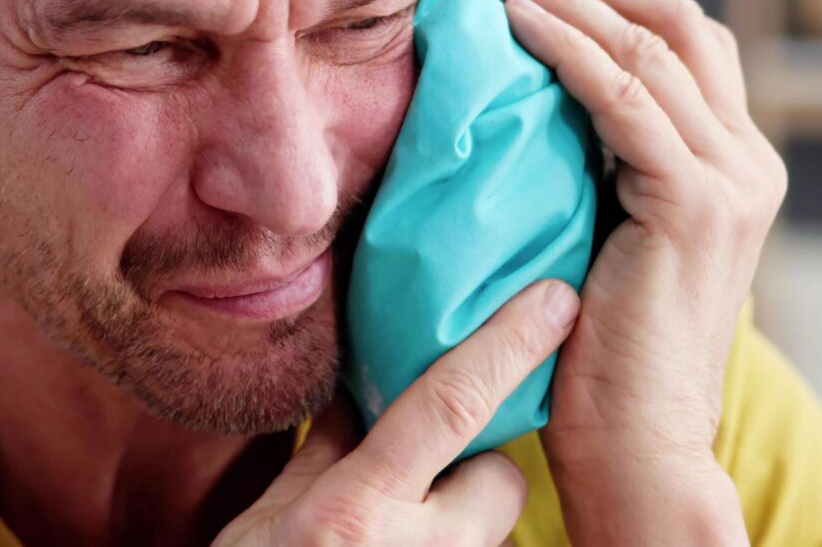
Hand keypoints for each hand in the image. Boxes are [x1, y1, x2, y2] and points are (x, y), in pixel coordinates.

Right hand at [212, 280, 580, 546]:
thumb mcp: (266, 524)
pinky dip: (451, 545)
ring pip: (491, 526)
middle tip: (426, 477)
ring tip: (403, 533)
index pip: (450, 405)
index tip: (555, 298)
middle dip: (478, 466)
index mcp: (354, 511)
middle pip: (500, 476)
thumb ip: (324, 454)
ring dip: (460, 518)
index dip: (507, 343)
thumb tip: (364, 391)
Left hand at [487, 0, 786, 544]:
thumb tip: (539, 97)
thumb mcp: (609, 232)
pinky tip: (519, 24)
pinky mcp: (694, 206)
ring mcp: (731, 181)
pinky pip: (626, 99)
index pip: (683, 45)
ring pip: (653, 49)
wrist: (637, 442)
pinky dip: (570, 51)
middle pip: (677, 24)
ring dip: (571, 0)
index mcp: (732, 165)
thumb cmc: (602, 347)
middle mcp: (748, 161)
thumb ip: (604, 166)